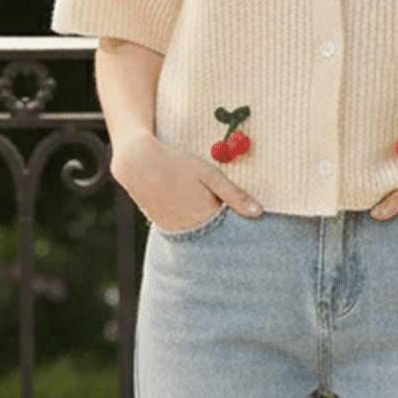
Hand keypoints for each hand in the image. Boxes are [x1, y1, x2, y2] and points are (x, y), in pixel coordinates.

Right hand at [110, 128, 259, 232]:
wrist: (138, 163)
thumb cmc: (177, 164)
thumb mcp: (210, 174)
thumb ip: (234, 195)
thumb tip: (259, 212)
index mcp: (206, 217)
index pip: (232, 229)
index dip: (240, 223)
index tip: (250, 223)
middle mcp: (191, 229)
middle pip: (216, 234)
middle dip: (224, 227)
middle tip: (225, 213)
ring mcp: (175, 230)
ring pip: (199, 234)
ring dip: (207, 226)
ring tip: (204, 207)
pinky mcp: (164, 228)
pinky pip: (184, 231)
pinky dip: (191, 224)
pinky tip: (190, 208)